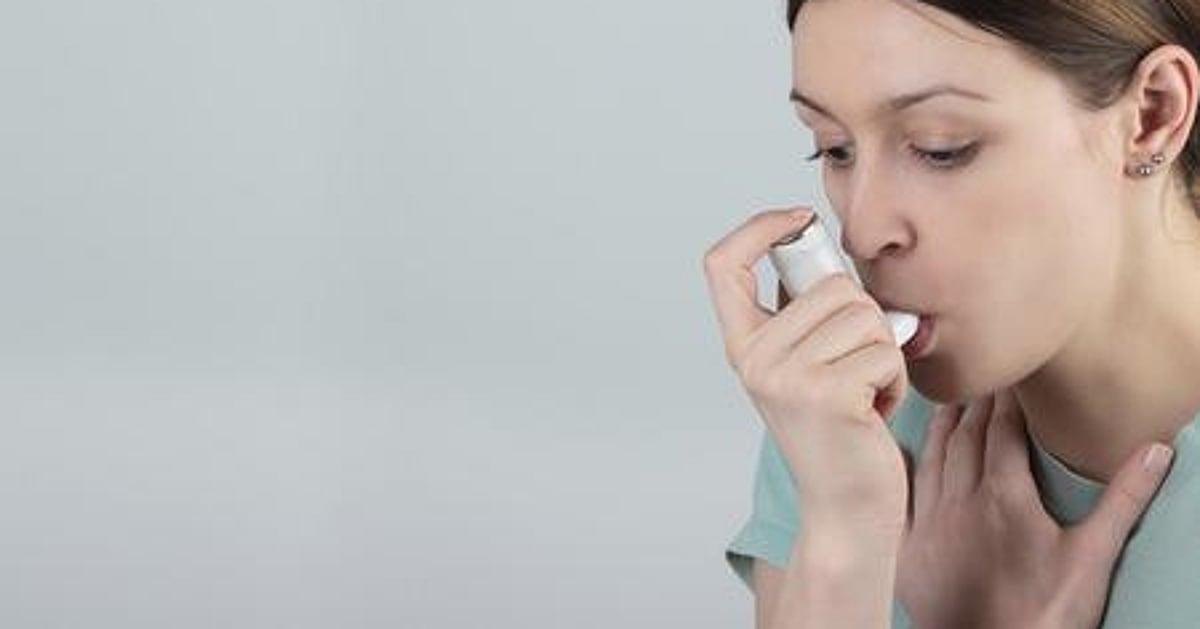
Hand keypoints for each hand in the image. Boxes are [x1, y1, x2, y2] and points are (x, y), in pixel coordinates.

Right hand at [703, 207, 910, 531]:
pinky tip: (875, 411)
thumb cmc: (839, 431)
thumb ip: (805, 313)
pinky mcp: (827, 394)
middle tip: (856, 367)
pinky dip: (895, 380)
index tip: (798, 220)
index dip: (759, 227)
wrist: (847, 506)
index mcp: (743, 345)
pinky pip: (884, 350)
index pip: (722, 264)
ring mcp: (786, 376)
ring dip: (884, 352)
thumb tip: (826, 249)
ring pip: (865, 315)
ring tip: (865, 392)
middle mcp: (754, 359)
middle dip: (865, 319)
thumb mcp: (805, 365)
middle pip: (831, 285)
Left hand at [897, 389, 1173, 628]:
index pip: (1002, 431)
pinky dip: (908, 467)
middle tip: (980, 377)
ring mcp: (928, 524)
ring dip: (942, 427)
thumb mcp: (1092, 556)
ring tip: (949, 403)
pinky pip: (903, 495)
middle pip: (965, 438)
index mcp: (1003, 496)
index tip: (1010, 377)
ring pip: (933, 459)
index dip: (1007, 401)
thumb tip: (1154, 451)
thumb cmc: (1042, 614)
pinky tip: (905, 453)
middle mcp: (959, 501)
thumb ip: (1122, 500)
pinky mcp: (907, 548)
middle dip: (975, 405)